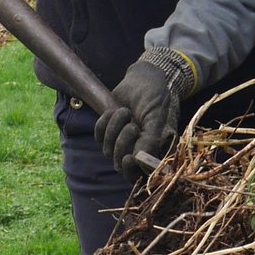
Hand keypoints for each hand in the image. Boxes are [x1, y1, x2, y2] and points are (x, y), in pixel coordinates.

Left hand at [96, 48, 197, 177]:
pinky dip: (103, 123)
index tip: (128, 157)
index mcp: (153, 152)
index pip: (139, 176)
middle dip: (122, 144)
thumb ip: (150, 138)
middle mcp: (137, 151)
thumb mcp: (156, 116)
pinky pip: (98, 136)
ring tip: (125, 111)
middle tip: (132, 125)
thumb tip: (140, 160)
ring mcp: (121, 142)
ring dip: (113, 129)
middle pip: (119, 165)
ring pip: (107, 150)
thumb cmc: (155, 97)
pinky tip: (113, 110)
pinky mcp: (108, 131)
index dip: (131, 171)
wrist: (144, 78)